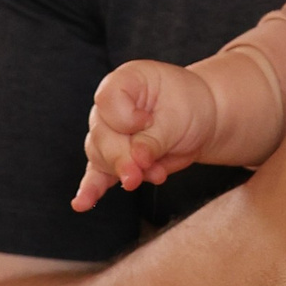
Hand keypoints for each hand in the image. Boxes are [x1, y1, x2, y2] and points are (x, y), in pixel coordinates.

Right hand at [74, 58, 217, 210]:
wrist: (203, 118)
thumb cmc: (190, 106)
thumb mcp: (178, 116)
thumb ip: (154, 139)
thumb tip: (136, 162)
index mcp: (123, 82)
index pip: (107, 101)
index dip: (126, 118)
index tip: (149, 120)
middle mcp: (108, 108)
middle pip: (101, 135)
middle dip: (123, 157)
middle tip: (141, 171)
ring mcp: (108, 133)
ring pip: (100, 157)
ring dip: (125, 171)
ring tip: (156, 175)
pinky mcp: (114, 159)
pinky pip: (97, 174)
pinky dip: (92, 189)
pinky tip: (82, 203)